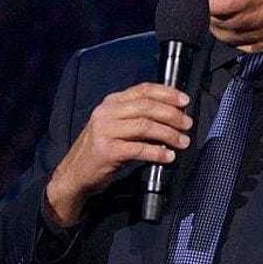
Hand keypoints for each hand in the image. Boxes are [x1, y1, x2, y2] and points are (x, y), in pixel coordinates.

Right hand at [45, 83, 192, 225]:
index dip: (167, 93)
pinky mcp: (107, 151)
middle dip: (172, 115)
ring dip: (169, 134)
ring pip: (145, 126)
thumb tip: (171, 116)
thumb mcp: (116, 127)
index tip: (184, 100)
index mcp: (111, 103)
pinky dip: (158, 152)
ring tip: (183, 142)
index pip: (143, 90)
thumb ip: (138, 118)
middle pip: (147, 107)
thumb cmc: (101, 150)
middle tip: (187, 124)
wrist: (75, 173)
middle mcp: (106, 112)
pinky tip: (168, 156)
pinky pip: (139, 148)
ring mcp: (105, 131)